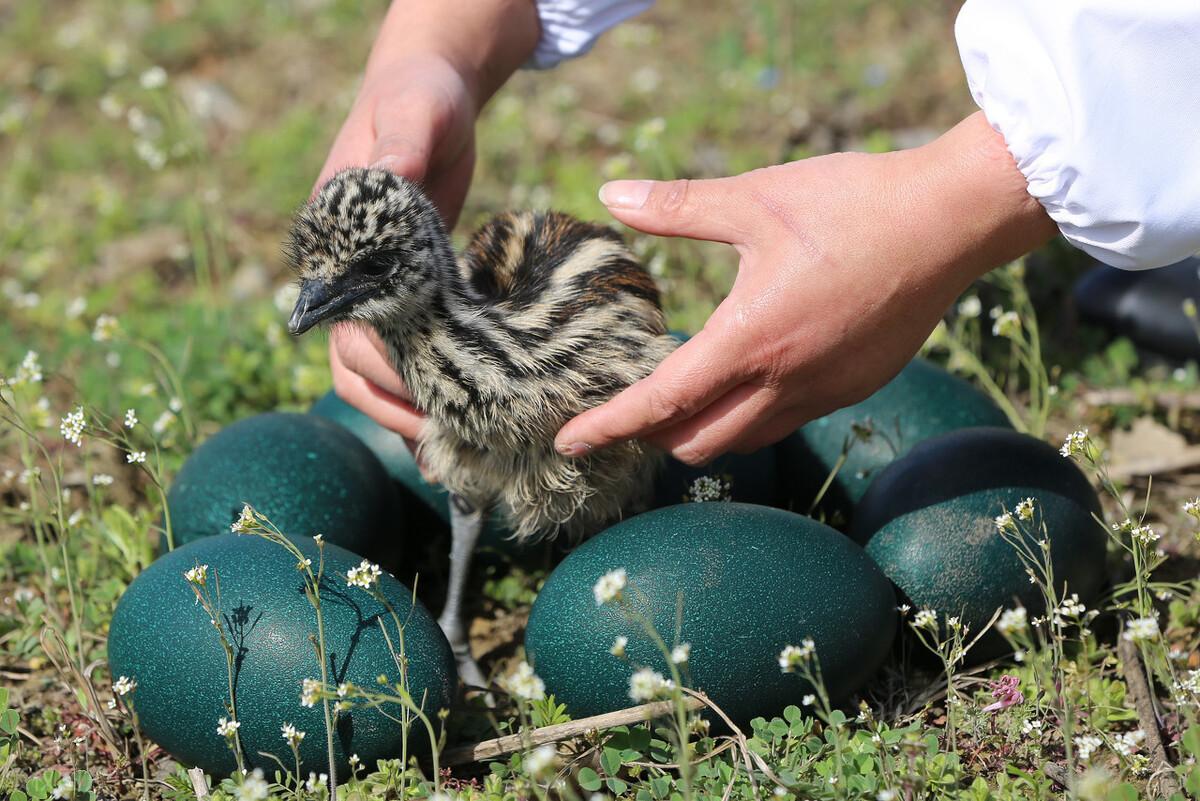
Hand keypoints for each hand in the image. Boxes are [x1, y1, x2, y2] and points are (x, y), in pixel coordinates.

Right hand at [318, 57, 476, 442]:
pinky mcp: (405, 292)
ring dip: (406, 412)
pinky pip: (406, 353)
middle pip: (356, 364)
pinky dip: (426, 389)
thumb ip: (402, 143)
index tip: (426, 404)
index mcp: (332, 243)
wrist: (430, 95)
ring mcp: (372, 287)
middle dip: (397, 408)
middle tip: (448, 444)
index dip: (383, 370)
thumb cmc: (418, 98)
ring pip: (374, 371)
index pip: (347, 325)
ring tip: (451, 454)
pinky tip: (461, 424)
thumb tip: (392, 173)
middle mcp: (344, 274)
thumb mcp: (414, 112)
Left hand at [555, 112, 1055, 464]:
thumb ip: (676, 206)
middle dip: (651, 436)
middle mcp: (785, 381)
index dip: (609, 426)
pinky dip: (749, 417)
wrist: (952, 219)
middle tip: (622, 413)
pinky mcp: (855, 388)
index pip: (661, 402)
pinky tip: (746, 381)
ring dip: (701, 431)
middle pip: (697, 441)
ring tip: (677, 403)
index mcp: (750, 339)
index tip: (568, 442)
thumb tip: (609, 194)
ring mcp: (825, 392)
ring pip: (744, 441)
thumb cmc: (851, 203)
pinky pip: (786, 422)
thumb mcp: (755, 199)